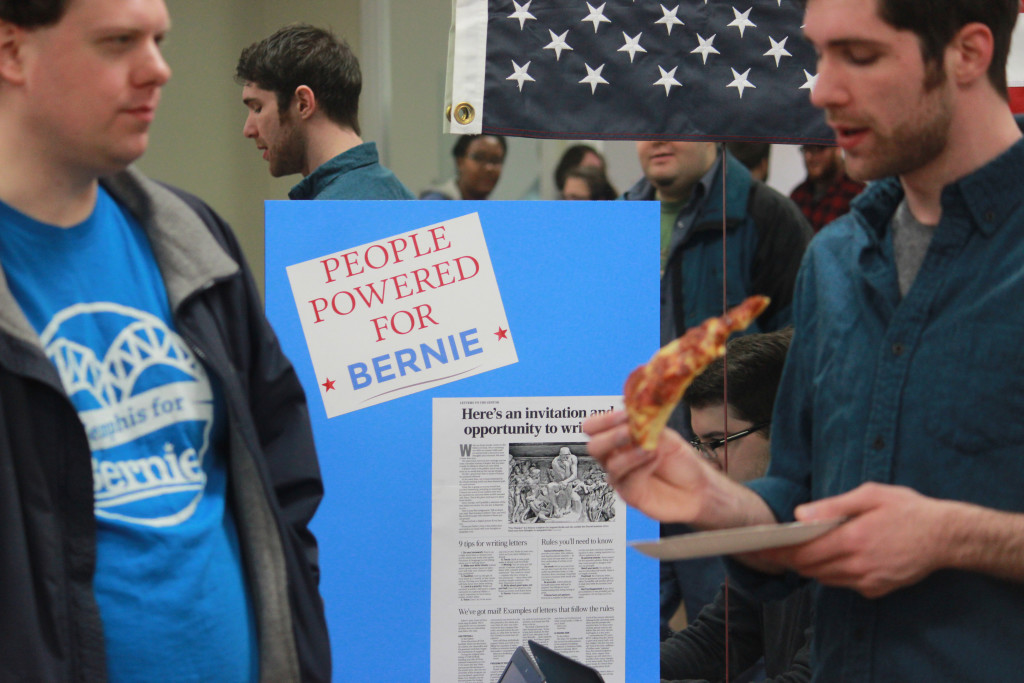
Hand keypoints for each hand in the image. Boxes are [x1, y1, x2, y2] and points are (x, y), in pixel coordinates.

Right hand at [582, 409, 720, 524]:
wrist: (697, 487)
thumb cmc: (679, 461)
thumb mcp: (665, 434)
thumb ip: (646, 422)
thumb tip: (631, 405)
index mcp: (619, 437)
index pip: (594, 427)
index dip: (604, 420)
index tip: (624, 415)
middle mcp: (615, 457)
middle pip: (593, 446)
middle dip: (611, 436)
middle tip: (630, 432)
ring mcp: (621, 476)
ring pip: (610, 464)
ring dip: (631, 453)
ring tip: (651, 448)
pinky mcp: (629, 494)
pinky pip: (627, 479)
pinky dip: (642, 466)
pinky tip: (655, 460)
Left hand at [755, 482, 949, 597]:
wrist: (946, 537)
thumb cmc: (908, 510)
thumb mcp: (871, 495)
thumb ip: (832, 506)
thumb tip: (800, 515)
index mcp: (853, 539)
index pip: (804, 552)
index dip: (780, 553)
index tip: (762, 550)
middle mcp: (858, 565)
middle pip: (810, 568)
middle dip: (790, 560)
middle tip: (773, 550)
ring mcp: (868, 581)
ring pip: (825, 578)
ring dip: (811, 566)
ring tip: (800, 550)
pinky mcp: (877, 589)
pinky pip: (844, 583)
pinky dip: (833, 572)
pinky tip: (836, 557)